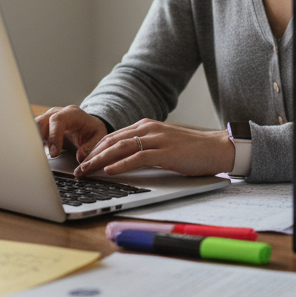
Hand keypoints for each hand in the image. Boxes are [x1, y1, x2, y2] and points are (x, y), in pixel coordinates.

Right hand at [35, 105, 107, 160]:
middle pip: (41, 122)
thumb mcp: (98, 137)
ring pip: (34, 127)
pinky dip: (33, 142)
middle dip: (39, 139)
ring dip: (34, 141)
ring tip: (36, 156)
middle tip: (41, 156)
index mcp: (72, 113)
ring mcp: (48, 118)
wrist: (89, 124)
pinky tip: (35, 153)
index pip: (57, 120)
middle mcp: (57, 113)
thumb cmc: (93, 130)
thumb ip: (91, 147)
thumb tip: (80, 157)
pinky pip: (34, 132)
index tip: (54, 153)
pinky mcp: (43, 126)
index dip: (53, 136)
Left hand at [74, 119, 234, 177]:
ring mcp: (157, 139)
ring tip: (86, 170)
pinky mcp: (165, 152)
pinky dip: (120, 164)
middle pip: (112, 141)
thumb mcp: (164, 144)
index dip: (95, 149)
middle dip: (92, 155)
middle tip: (78, 169)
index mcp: (147, 126)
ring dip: (100, 160)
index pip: (113, 136)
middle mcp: (149, 129)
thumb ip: (145, 147)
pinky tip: (109, 171)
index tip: (83, 160)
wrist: (217, 148)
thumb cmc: (192, 150)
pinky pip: (137, 157)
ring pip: (120, 148)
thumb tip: (125, 159)